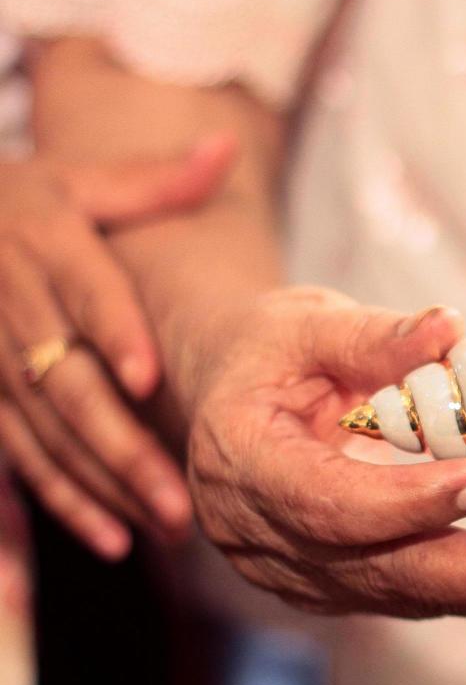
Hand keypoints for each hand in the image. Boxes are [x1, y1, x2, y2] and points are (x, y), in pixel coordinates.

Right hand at [0, 135, 235, 556]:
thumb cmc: (19, 200)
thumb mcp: (76, 179)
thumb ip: (152, 180)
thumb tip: (226, 148)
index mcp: (44, 245)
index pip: (84, 292)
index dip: (114, 332)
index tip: (150, 377)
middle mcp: (12, 306)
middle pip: (68, 383)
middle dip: (121, 444)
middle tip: (180, 496)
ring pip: (44, 432)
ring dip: (101, 484)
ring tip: (162, 527)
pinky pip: (17, 457)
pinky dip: (60, 500)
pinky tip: (110, 535)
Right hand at [182, 287, 465, 616]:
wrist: (228, 395)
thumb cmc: (267, 352)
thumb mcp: (307, 324)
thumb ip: (373, 335)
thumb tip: (449, 330)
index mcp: (244, 467)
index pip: (331, 505)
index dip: (412, 504)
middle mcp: (266, 540)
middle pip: (385, 573)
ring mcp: (305, 575)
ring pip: (415, 596)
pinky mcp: (346, 586)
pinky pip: (426, 594)